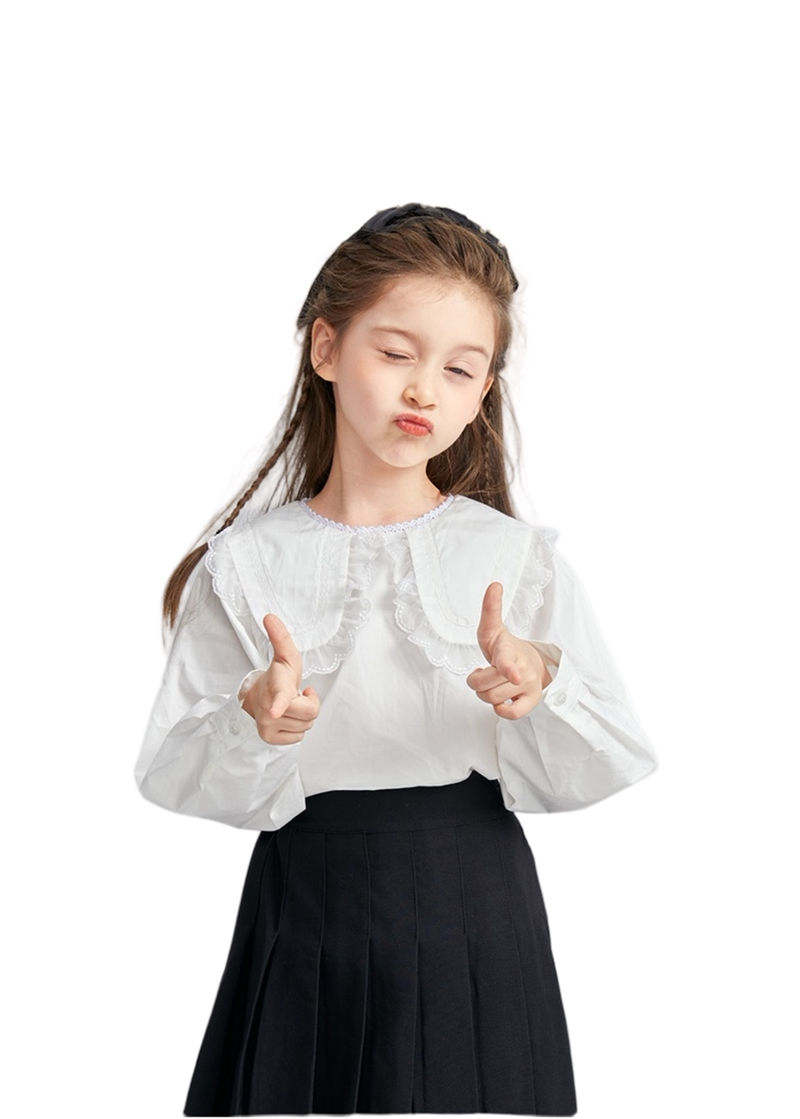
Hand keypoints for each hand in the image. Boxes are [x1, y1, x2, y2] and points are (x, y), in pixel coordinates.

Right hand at [241, 614, 319, 744]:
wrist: (257, 699)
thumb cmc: (277, 678)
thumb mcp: (285, 657)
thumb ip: (280, 637)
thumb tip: (269, 616)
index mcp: (275, 689)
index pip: (279, 697)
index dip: (279, 704)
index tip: (274, 710)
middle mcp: (269, 710)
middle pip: (311, 713)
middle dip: (310, 703)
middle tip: (298, 695)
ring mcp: (267, 727)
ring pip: (307, 726)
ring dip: (303, 716)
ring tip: (291, 705)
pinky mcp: (269, 740)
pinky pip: (299, 738)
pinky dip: (297, 728)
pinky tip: (287, 719)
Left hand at [466, 582, 549, 719]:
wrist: (532, 663)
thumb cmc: (505, 648)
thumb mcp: (493, 630)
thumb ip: (491, 608)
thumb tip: (495, 584)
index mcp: (509, 651)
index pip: (507, 661)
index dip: (508, 668)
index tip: (513, 675)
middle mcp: (522, 670)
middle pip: (485, 686)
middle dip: (476, 681)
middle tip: (482, 673)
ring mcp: (529, 687)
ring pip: (493, 699)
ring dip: (484, 694)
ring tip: (491, 683)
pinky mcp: (531, 702)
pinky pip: (512, 715)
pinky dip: (500, 709)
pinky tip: (500, 699)